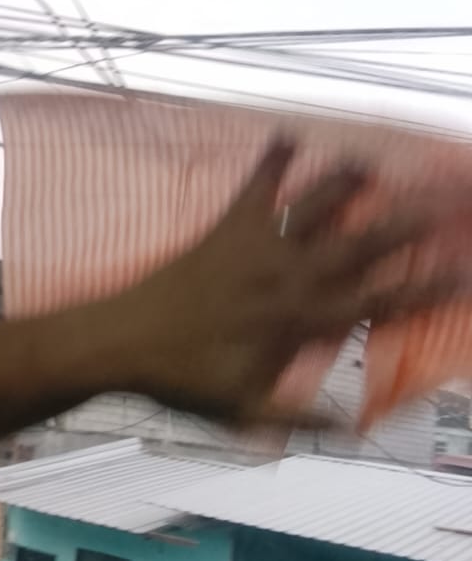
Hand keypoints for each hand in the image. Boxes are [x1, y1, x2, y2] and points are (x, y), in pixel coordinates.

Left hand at [113, 141, 459, 429]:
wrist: (122, 344)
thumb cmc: (183, 380)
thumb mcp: (245, 412)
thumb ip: (302, 419)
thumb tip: (357, 427)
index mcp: (300, 320)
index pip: (379, 301)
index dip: (427, 287)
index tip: (465, 271)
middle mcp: (286, 276)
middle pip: (362, 243)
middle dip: (410, 220)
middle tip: (448, 197)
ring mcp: (255, 248)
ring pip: (315, 206)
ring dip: (345, 181)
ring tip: (376, 159)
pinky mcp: (224, 230)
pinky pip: (254, 189)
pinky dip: (270, 162)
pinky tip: (288, 133)